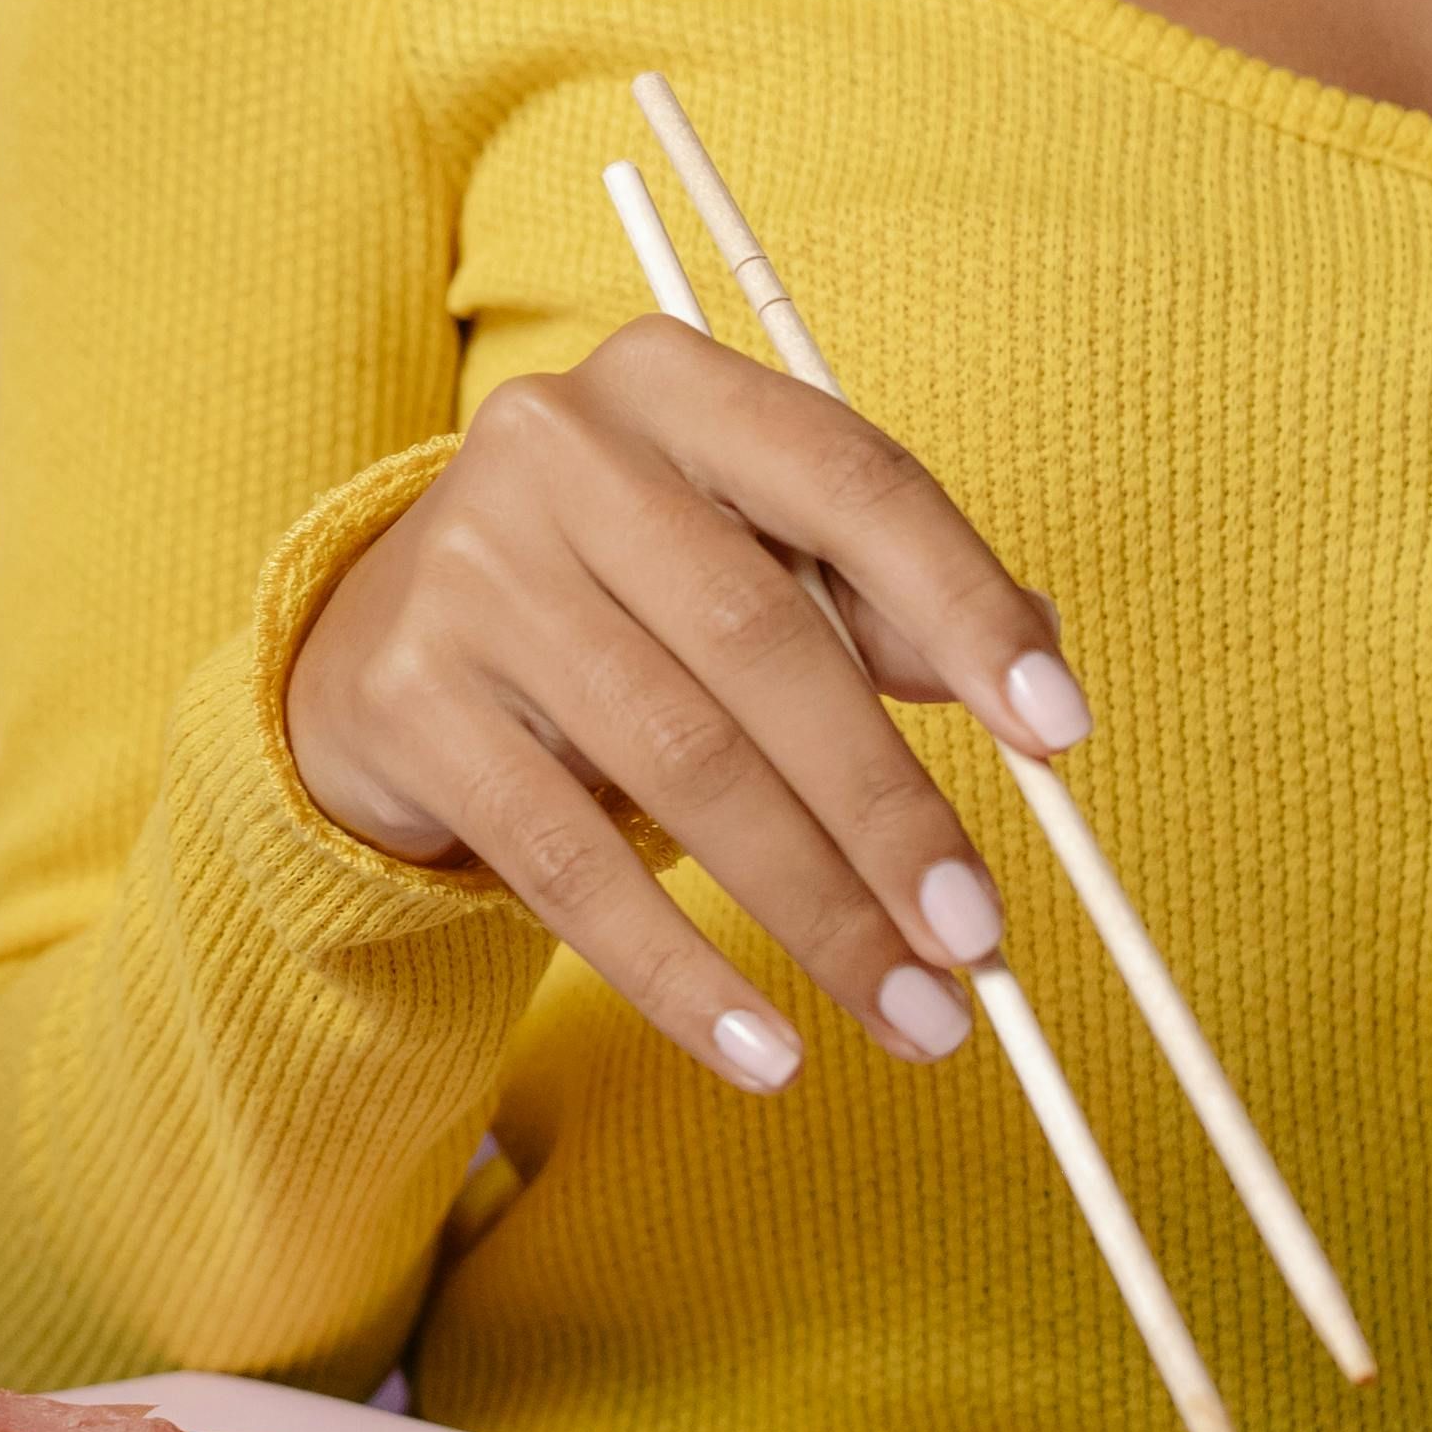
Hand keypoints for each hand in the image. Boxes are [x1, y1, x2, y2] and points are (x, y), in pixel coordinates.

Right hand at [284, 316, 1092, 1092]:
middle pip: (765, 646)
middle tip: (978, 936)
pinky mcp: (405, 701)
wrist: (371, 644)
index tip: (1061, 733)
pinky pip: (568, 862)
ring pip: (680, 763)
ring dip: (813, 909)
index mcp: (670, 384)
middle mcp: (557, 450)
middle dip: (889, 809)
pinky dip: (679, 972)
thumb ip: (876, 599)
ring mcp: (467, 573)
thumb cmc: (609, 597)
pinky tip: (763, 1048)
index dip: (967, 608)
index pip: (851, 481)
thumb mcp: (735, 557)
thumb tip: (1038, 691)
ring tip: (907, 1010)